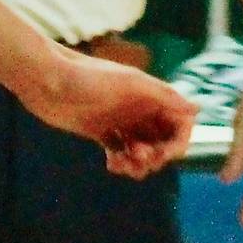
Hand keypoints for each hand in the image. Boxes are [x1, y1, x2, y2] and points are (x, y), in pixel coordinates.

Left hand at [20, 48, 197, 177]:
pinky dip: (122, 163)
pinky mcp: (100, 132)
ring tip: (122, 165)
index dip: (177, 143)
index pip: (179, 124)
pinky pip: (121, 153)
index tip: (162, 154)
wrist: (44, 79)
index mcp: (150, 96)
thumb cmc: (85, 77)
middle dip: (156, 156)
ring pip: (143, 150)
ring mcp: (120, 121)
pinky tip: (112, 165)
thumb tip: (198, 108)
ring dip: (139, 164)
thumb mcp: (128, 83)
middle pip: (163, 141)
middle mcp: (138, 109)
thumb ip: (163, 95)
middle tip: (138, 158)